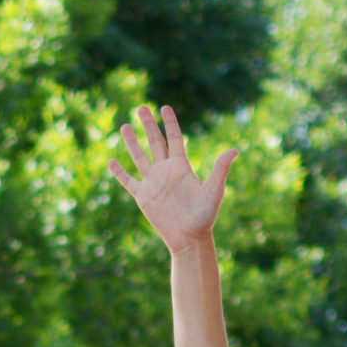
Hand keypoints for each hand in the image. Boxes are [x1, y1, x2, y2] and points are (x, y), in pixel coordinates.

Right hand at [108, 104, 239, 250]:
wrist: (189, 239)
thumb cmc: (204, 217)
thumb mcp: (214, 191)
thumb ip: (220, 170)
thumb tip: (234, 150)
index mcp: (181, 167)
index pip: (174, 139)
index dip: (170, 123)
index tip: (164, 107)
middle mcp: (166, 172)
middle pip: (155, 142)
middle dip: (148, 125)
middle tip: (141, 107)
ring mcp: (153, 183)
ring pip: (140, 157)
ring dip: (132, 142)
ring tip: (125, 126)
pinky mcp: (143, 197)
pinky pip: (129, 181)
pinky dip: (120, 172)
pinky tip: (112, 162)